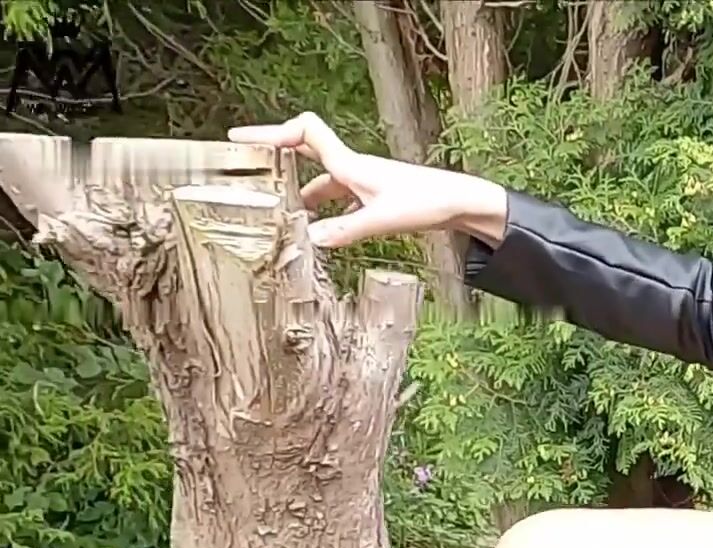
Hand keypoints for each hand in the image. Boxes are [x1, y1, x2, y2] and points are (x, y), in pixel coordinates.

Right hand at [225, 112, 505, 247]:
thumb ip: (346, 231)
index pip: (305, 132)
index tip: (240, 139)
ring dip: (300, 194)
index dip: (271, 132)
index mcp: (350, 164)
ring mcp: (364, 183)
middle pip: (305, 154)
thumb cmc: (427, 202)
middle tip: (247, 170)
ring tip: (278, 213)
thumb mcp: (382, 220)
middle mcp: (353, 168)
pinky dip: (324, 211)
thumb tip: (309, 241)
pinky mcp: (374, 198)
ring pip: (321, 182)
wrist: (462, 203)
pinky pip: (339, 199)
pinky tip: (319, 229)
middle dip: (276, 160)